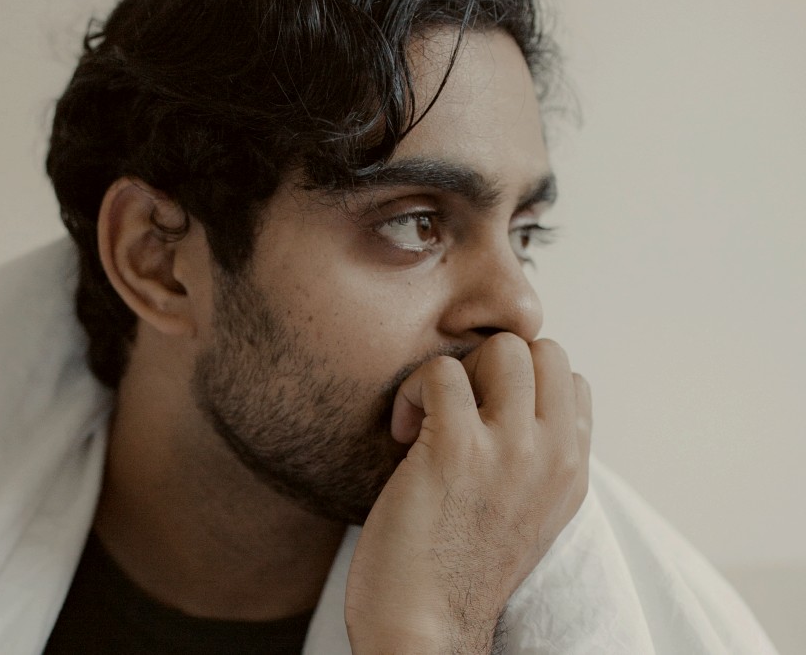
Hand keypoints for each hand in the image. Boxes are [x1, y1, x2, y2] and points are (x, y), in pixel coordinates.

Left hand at [344, 333, 591, 653]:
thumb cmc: (456, 570)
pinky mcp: (457, 450)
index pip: (569, 380)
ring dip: (454, 371)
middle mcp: (553, 456)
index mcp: (572, 470)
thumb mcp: (525, 514)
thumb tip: (511, 407)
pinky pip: (441, 371)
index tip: (479, 418)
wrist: (425, 628)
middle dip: (488, 364)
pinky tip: (402, 434)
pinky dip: (413, 391)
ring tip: (428, 418)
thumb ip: (534, 461)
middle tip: (453, 410)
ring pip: (500, 347)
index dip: (517, 383)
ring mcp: (511, 450)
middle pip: (541, 350)